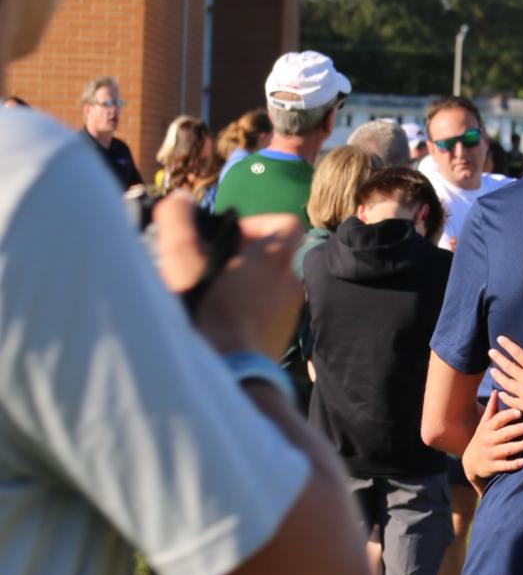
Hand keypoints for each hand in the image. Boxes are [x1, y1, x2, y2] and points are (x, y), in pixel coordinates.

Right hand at [152, 194, 302, 361]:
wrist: (231, 374)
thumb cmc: (208, 313)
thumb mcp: (182, 259)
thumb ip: (177, 221)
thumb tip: (179, 200)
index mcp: (276, 257)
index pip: (286, 224)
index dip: (258, 225)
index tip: (229, 238)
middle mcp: (291, 281)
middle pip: (274, 255)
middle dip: (244, 257)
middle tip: (212, 266)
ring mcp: (291, 311)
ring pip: (270, 285)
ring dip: (245, 284)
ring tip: (214, 294)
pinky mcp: (284, 336)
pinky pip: (269, 312)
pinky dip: (250, 309)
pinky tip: (223, 320)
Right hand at [461, 391, 522, 491]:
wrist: (471, 462)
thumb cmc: (483, 438)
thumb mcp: (484, 424)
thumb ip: (492, 409)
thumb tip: (497, 391)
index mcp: (488, 428)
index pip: (498, 420)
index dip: (508, 415)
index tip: (520, 411)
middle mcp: (489, 440)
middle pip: (505, 433)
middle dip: (518, 429)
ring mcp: (491, 454)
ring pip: (506, 449)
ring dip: (520, 446)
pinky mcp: (493, 467)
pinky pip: (504, 466)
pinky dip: (514, 465)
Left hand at [488, 329, 522, 435]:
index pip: (518, 353)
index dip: (508, 345)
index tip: (499, 339)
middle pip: (508, 367)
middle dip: (498, 358)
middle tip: (490, 352)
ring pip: (506, 383)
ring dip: (498, 376)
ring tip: (492, 371)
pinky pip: (510, 400)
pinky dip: (504, 396)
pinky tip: (500, 393)